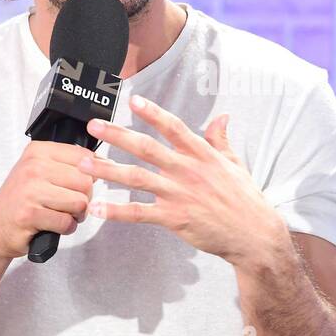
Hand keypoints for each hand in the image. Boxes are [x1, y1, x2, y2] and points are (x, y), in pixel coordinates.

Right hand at [0, 140, 94, 259]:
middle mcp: (34, 167)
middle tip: (70, 205)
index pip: (84, 156)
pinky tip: (52, 225)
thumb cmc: (21, 200)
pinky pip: (67, 222)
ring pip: (80, 203)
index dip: (90, 175)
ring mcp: (30, 190)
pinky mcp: (30, 214)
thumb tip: (104, 163)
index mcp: (38, 151)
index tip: (80, 184)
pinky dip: (65, 229)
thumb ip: (68, 164)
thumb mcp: (40, 171)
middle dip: (84, 199)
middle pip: (86, 181)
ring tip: (60, 214)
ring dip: (76, 215)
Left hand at [78, 94, 284, 265]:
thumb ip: (221, 140)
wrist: (253, 234)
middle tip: (92, 127)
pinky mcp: (174, 218)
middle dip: (117, 136)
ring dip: (107, 170)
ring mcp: (179, 194)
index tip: (132, 101)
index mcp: (202, 154)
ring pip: (136, 178)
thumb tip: (221, 117)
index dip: (153, 113)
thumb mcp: (235, 164)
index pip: (173, 127)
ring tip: (83, 164)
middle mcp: (187, 170)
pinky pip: (139, 213)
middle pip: (146, 148)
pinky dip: (116, 211)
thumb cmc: (245, 199)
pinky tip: (96, 208)